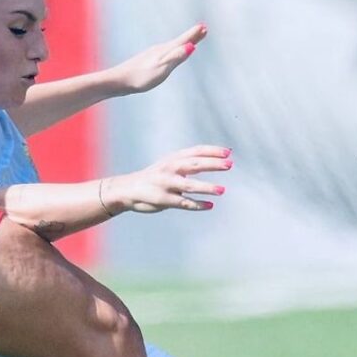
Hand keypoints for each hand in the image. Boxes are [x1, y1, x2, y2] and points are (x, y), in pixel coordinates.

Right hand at [100, 145, 230, 214]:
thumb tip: (215, 159)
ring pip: (189, 185)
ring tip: (222, 190)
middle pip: (194, 164)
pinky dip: (197, 205)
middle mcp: (169, 169)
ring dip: (206, 187)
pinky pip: (183, 202)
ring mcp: (166, 185)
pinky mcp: (163, 200)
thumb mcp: (168, 164)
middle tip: (229, 165)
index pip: (195, 151)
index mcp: (172, 159)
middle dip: (212, 164)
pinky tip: (209, 205)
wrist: (127, 190)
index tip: (228, 153)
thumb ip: (188, 163)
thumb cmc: (154, 177)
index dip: (212, 151)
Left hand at [113, 23, 206, 94]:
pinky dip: (171, 52)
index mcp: (165, 51)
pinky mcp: (146, 62)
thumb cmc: (140, 77)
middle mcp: (159, 50)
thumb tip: (191, 46)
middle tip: (202, 29)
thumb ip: (176, 57)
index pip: (183, 41)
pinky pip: (164, 54)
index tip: (204, 27)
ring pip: (171, 47)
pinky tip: (168, 55)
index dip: (194, 35)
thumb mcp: (161, 68)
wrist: (118, 81)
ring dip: (182, 44)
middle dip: (191, 37)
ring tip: (190, 42)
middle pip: (178, 42)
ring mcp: (152, 55)